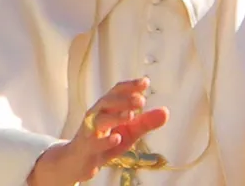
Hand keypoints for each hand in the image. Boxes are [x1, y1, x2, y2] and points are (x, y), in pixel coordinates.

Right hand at [27, 78, 168, 185]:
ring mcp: (89, 132)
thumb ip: (146, 122)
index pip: (117, 91)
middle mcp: (96, 115)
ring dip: (115, 117)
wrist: (79, 161)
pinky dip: (105, 141)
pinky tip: (117, 138)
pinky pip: (94, 144)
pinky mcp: (87, 149)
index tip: (145, 82)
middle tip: (141, 100)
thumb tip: (166, 111)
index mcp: (107, 107)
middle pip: (107, 102)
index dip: (130, 85)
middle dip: (123, 99)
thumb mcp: (129, 131)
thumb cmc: (105, 141)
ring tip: (131, 116)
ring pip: (99, 120)